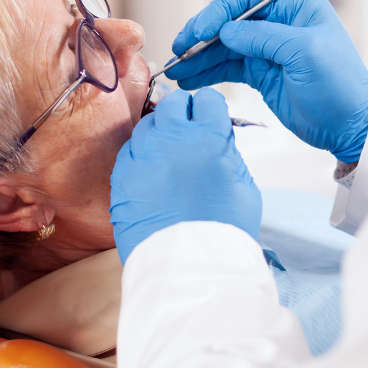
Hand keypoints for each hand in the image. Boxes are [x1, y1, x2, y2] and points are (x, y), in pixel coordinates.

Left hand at [110, 89, 261, 261]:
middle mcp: (172, 139)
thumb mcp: (244, 187)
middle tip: (188, 131)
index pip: (207, 100)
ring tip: (169, 155)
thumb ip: (230, 153)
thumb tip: (219, 137)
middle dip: (183, 112)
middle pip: (173, 103)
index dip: (209, 108)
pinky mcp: (122, 177)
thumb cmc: (223, 232)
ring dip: (160, 133)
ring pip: (148, 124)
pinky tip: (152, 172)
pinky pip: (130, 152)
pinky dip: (142, 155)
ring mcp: (143, 157)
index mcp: (208, 138)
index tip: (208, 117)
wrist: (189, 267)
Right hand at [165, 0, 367, 161]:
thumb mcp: (305, 54)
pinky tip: (190, 80)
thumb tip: (226, 30)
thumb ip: (264, 37)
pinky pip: (228, 67)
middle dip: (202, 34)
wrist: (351, 126)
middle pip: (230, 20)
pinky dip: (208, 72)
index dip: (220, 10)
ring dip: (200, 56)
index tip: (200, 30)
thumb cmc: (340, 86)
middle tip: (179, 50)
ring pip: (224, 45)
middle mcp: (280, 22)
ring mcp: (268, 49)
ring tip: (177, 71)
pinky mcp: (262, 73)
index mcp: (295, 6)